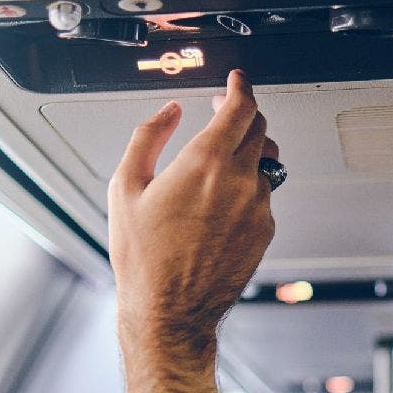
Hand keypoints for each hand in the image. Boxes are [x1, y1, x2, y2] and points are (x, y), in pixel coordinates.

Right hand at [109, 69, 278, 360]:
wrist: (169, 311)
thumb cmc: (144, 258)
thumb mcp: (125, 187)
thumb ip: (148, 136)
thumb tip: (168, 112)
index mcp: (205, 163)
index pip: (242, 107)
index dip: (241, 86)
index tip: (235, 80)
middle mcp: (239, 182)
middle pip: (259, 127)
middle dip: (242, 113)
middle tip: (223, 113)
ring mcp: (257, 208)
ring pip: (266, 160)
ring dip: (248, 149)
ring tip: (222, 157)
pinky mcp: (265, 231)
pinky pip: (264, 193)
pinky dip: (249, 184)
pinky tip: (222, 199)